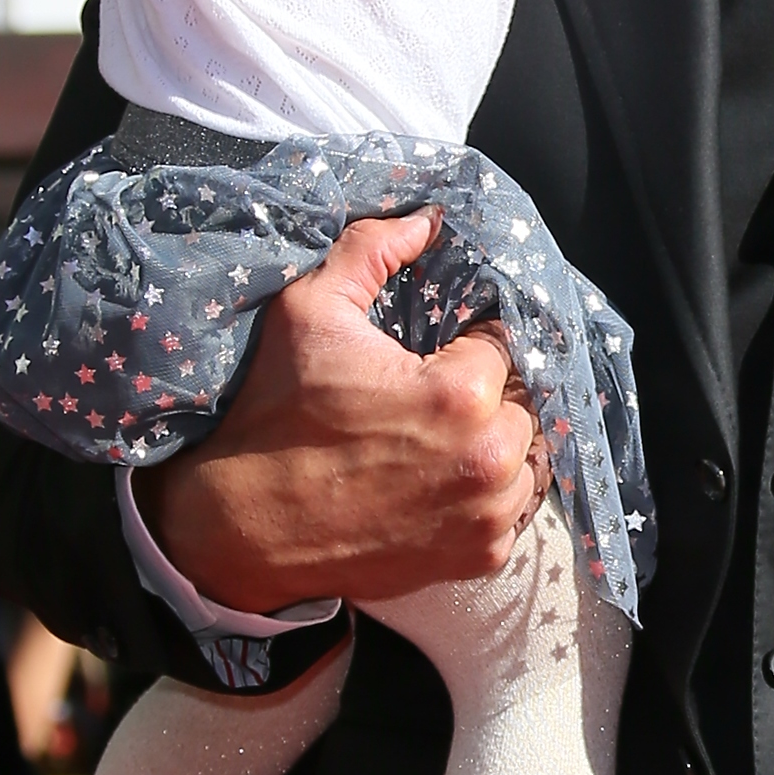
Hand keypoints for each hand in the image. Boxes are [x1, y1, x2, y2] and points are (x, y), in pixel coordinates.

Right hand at [137, 211, 541, 612]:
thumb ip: (372, 251)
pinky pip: (515, 508)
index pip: (504, 344)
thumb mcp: (309, 313)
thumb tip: (429, 219)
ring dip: (499, 442)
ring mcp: (489, 514)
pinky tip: (447, 479)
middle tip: (434, 397)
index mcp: (461, 394)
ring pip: (530, 456)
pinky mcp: (480, 556)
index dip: (471, 343)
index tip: (439, 353)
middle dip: (489, 393)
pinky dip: (492, 492)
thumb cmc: (274, 417)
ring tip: (445, 438)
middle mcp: (490, 457)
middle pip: (525, 401)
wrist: (243, 529)